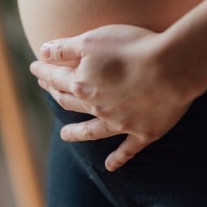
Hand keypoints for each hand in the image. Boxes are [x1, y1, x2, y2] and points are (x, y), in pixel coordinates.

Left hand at [29, 24, 199, 170]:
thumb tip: (41, 52)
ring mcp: (119, 123)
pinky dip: (118, 159)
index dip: (43, 71)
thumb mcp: (91, 39)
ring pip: (91, 130)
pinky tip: (110, 166)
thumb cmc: (131, 47)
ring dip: (76, 133)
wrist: (172, 68)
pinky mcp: (143, 132)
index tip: (34, 67)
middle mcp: (96, 107)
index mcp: (81, 84)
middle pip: (70, 102)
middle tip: (48, 90)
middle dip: (56, 94)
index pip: (55, 77)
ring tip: (65, 135)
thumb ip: (64, 49)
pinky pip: (127, 150)